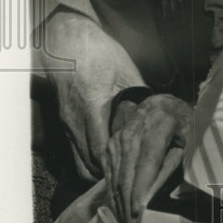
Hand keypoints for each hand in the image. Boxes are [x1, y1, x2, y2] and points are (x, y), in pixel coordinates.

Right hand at [38, 9, 145, 179]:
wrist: (67, 43)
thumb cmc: (99, 54)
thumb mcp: (124, 70)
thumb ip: (138, 96)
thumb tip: (158, 115)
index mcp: (92, 104)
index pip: (99, 149)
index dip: (116, 166)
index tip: (134, 173)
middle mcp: (75, 119)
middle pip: (87, 164)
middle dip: (108, 175)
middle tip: (132, 179)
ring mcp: (66, 123)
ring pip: (78, 162)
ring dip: (98, 170)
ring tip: (122, 171)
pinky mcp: (64, 123)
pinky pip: (75, 151)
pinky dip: (90, 159)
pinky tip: (108, 157)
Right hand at [104, 94, 190, 222]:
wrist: (159, 103)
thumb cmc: (181, 123)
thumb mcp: (187, 139)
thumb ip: (174, 164)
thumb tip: (161, 194)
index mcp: (158, 126)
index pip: (147, 162)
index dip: (140, 189)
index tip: (138, 212)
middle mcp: (133, 132)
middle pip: (127, 174)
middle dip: (128, 207)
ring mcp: (118, 139)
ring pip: (116, 178)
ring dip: (119, 207)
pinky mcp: (109, 147)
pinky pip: (109, 176)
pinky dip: (113, 197)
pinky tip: (118, 216)